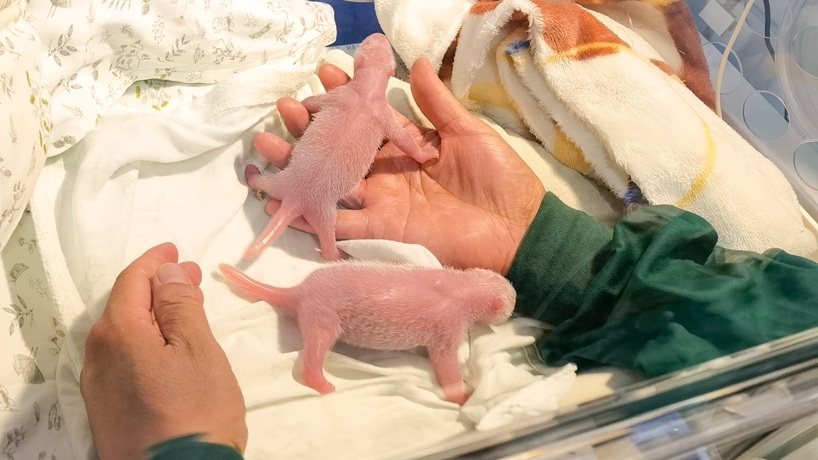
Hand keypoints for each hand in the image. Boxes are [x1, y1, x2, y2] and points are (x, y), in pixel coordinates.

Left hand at [80, 243, 246, 459]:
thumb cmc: (197, 410)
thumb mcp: (198, 349)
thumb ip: (180, 305)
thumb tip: (165, 272)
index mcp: (119, 332)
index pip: (133, 282)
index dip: (155, 262)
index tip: (174, 250)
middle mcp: (98, 355)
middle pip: (124, 306)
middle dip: (156, 288)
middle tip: (189, 279)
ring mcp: (99, 386)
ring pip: (122, 334)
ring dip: (151, 315)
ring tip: (183, 311)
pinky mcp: (106, 410)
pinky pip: (121, 359)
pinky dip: (144, 341)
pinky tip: (166, 348)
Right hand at [254, 58, 544, 273]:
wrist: (517, 231)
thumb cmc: (500, 179)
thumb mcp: (470, 134)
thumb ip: (437, 104)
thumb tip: (417, 62)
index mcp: (408, 146)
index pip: (368, 120)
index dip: (347, 98)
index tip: (325, 73)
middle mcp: (389, 172)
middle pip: (341, 150)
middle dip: (311, 130)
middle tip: (286, 109)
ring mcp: (384, 202)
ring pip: (333, 183)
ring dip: (300, 168)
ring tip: (268, 147)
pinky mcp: (386, 231)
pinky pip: (344, 223)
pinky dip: (315, 215)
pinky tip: (284, 202)